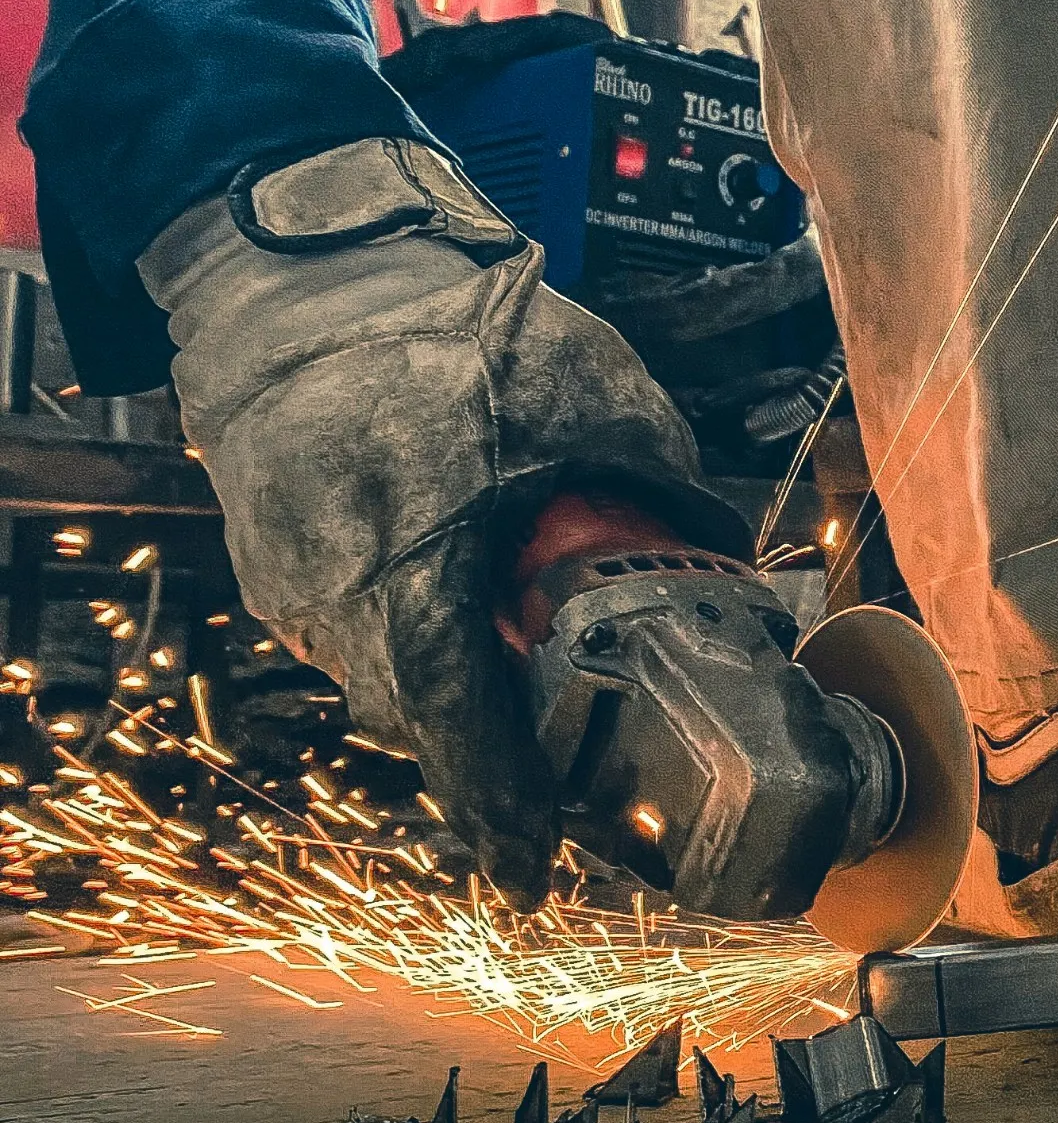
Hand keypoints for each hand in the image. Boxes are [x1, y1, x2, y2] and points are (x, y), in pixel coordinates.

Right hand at [141, 140, 744, 904]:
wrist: (302, 257)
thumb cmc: (431, 317)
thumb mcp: (585, 388)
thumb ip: (659, 473)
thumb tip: (718, 536)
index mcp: (407, 571)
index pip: (457, 734)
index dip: (504, 809)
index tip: (535, 865)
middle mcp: (330, 595)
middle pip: (423, 715)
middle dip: (494, 746)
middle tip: (564, 768)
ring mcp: (288, 577)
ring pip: (382, 672)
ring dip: (451, 681)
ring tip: (519, 676)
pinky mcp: (273, 549)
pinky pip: (348, 622)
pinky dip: (407, 626)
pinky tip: (456, 596)